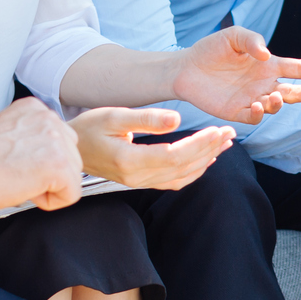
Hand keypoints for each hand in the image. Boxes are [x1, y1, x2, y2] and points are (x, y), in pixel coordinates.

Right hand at [0, 97, 82, 212]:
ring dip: (47, 187)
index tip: (13, 164)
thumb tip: (44, 157)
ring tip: (16, 180)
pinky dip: (49, 202)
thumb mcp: (6, 136)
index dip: (38, 163)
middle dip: (48, 175)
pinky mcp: (57, 164)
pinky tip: (23, 190)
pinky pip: (71, 194)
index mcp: (34, 108)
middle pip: (72, 158)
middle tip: (14, 174)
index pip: (60, 142)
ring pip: (73, 177)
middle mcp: (48, 117)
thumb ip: (31, 138)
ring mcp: (54, 139)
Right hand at [72, 107, 233, 189]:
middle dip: (210, 150)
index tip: (218, 130)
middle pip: (183, 168)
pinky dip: (194, 171)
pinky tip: (207, 159)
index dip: (200, 144)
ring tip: (225, 144)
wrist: (71, 149)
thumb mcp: (114, 115)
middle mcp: (137, 177)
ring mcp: (139, 183)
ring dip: (206, 161)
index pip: (176, 155)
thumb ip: (146, 118)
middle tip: (229, 133)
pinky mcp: (141, 183)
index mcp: (130, 160)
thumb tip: (177, 120)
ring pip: (182, 177)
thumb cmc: (89, 127)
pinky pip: (174, 182)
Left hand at [172, 27, 300, 124]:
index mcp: (267, 66)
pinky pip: (255, 118)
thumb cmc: (211, 49)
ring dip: (278, 103)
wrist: (186, 68)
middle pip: (292, 92)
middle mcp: (263, 84)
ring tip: (273, 97)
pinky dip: (260, 114)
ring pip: (275, 107)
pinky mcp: (237, 112)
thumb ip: (252, 40)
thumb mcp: (233, 36)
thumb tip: (267, 55)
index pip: (298, 68)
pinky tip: (257, 105)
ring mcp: (252, 99)